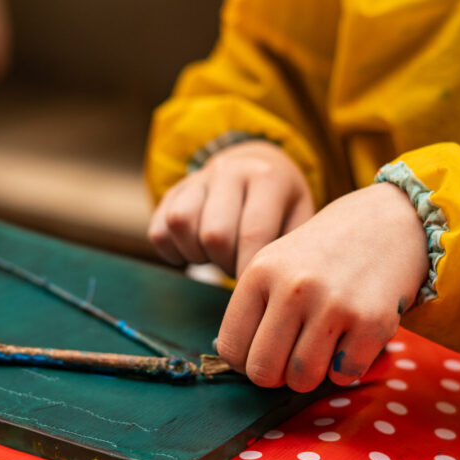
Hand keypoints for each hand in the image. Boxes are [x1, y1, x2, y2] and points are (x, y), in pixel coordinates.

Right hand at [148, 141, 313, 276]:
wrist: (259, 165)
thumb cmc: (284, 207)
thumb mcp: (300, 219)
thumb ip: (290, 249)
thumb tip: (274, 294)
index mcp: (267, 177)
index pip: (252, 233)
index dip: (248, 271)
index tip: (254, 292)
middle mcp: (229, 169)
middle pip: (214, 234)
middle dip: (226, 264)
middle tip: (238, 267)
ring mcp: (198, 178)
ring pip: (180, 225)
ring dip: (197, 255)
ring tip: (217, 257)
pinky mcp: (173, 191)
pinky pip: (159, 229)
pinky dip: (173, 251)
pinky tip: (196, 252)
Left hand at [216, 182, 428, 391]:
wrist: (388, 225)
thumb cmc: (324, 255)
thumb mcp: (276, 264)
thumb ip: (253, 310)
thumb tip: (237, 363)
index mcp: (261, 272)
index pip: (231, 348)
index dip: (246, 361)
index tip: (264, 351)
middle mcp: (293, 287)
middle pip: (263, 372)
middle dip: (276, 375)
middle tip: (292, 357)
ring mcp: (333, 305)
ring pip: (302, 380)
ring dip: (312, 374)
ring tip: (322, 346)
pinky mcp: (371, 322)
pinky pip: (343, 376)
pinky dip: (346, 368)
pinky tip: (351, 340)